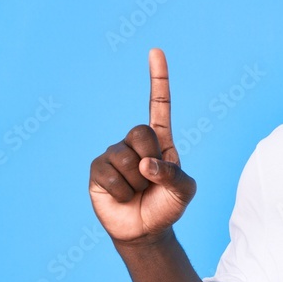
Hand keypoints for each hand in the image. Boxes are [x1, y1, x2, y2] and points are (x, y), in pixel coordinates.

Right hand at [89, 48, 196, 243]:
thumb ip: (174, 174)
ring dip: (137, 181)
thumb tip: (148, 163)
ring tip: (138, 191)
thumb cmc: (167, 206)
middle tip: (151, 179)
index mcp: (161, 141)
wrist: (146, 230)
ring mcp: (114, 154)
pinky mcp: (97, 170)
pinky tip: (123, 197)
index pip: (159, 105)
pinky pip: (110, 174)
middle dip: (151, 158)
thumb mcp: (184, 191)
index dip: (158, 79)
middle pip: (141, 131)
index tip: (155, 51)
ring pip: (126, 157)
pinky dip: (122, 191)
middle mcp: (135, 142)